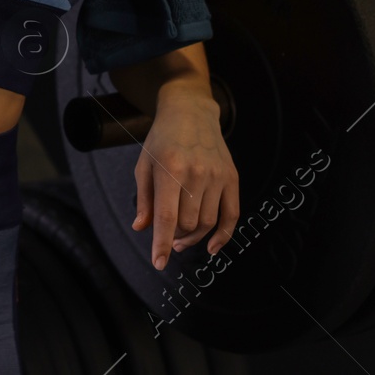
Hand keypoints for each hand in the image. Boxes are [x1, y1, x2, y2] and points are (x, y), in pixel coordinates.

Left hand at [131, 88, 237, 269]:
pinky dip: (223, 236)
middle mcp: (196, 173)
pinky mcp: (232, 177)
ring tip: (182, 238)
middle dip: (176, 237)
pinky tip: (211, 247)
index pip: (166, 216)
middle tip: (169, 238)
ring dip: (194, 237)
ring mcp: (217, 175)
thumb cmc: (162, 139)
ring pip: (207, 223)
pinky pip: (232, 215)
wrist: (190, 111)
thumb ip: (144, 199)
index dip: (161, 243)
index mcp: (170, 169)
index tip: (159, 264)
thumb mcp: (144, 164)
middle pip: (188, 223)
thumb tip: (142, 229)